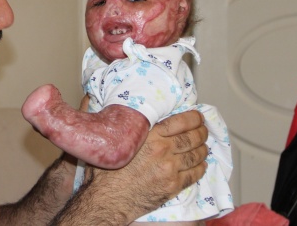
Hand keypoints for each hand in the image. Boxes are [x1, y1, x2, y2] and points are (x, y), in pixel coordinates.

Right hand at [59, 110, 207, 224]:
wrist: (107, 198)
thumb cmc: (105, 169)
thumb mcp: (109, 138)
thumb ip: (112, 119)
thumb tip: (92, 98)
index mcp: (150, 135)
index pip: (181, 121)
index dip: (194, 118)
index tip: (197, 116)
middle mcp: (163, 150)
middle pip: (192, 137)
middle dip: (202, 132)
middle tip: (203, 130)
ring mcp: (170, 169)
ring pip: (196, 155)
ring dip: (203, 149)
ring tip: (204, 146)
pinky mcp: (173, 186)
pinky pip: (194, 174)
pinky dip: (201, 168)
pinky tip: (202, 165)